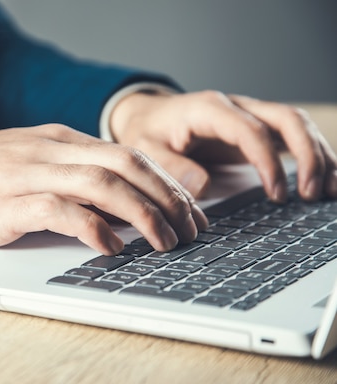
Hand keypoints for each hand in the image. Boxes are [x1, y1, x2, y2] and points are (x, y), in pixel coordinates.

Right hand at [0, 124, 207, 253]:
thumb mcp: (20, 165)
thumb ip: (62, 177)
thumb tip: (106, 205)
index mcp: (53, 141)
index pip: (125, 154)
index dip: (165, 182)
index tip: (188, 211)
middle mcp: (46, 152)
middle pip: (125, 164)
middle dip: (168, 196)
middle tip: (192, 229)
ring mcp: (25, 175)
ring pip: (102, 184)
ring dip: (143, 214)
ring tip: (167, 242)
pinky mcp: (3, 204)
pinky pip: (60, 211)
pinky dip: (93, 228)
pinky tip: (112, 249)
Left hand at [109, 90, 336, 201]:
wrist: (147, 115)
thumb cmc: (147, 131)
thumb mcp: (146, 149)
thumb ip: (172, 167)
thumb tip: (204, 189)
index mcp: (210, 109)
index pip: (252, 131)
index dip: (268, 162)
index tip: (276, 194)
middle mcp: (236, 107)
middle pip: (287, 119)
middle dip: (308, 155)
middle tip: (311, 194)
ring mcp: (249, 116)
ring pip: (297, 125)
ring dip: (319, 155)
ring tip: (329, 191)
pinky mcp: (255, 129)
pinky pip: (291, 137)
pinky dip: (312, 155)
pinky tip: (325, 180)